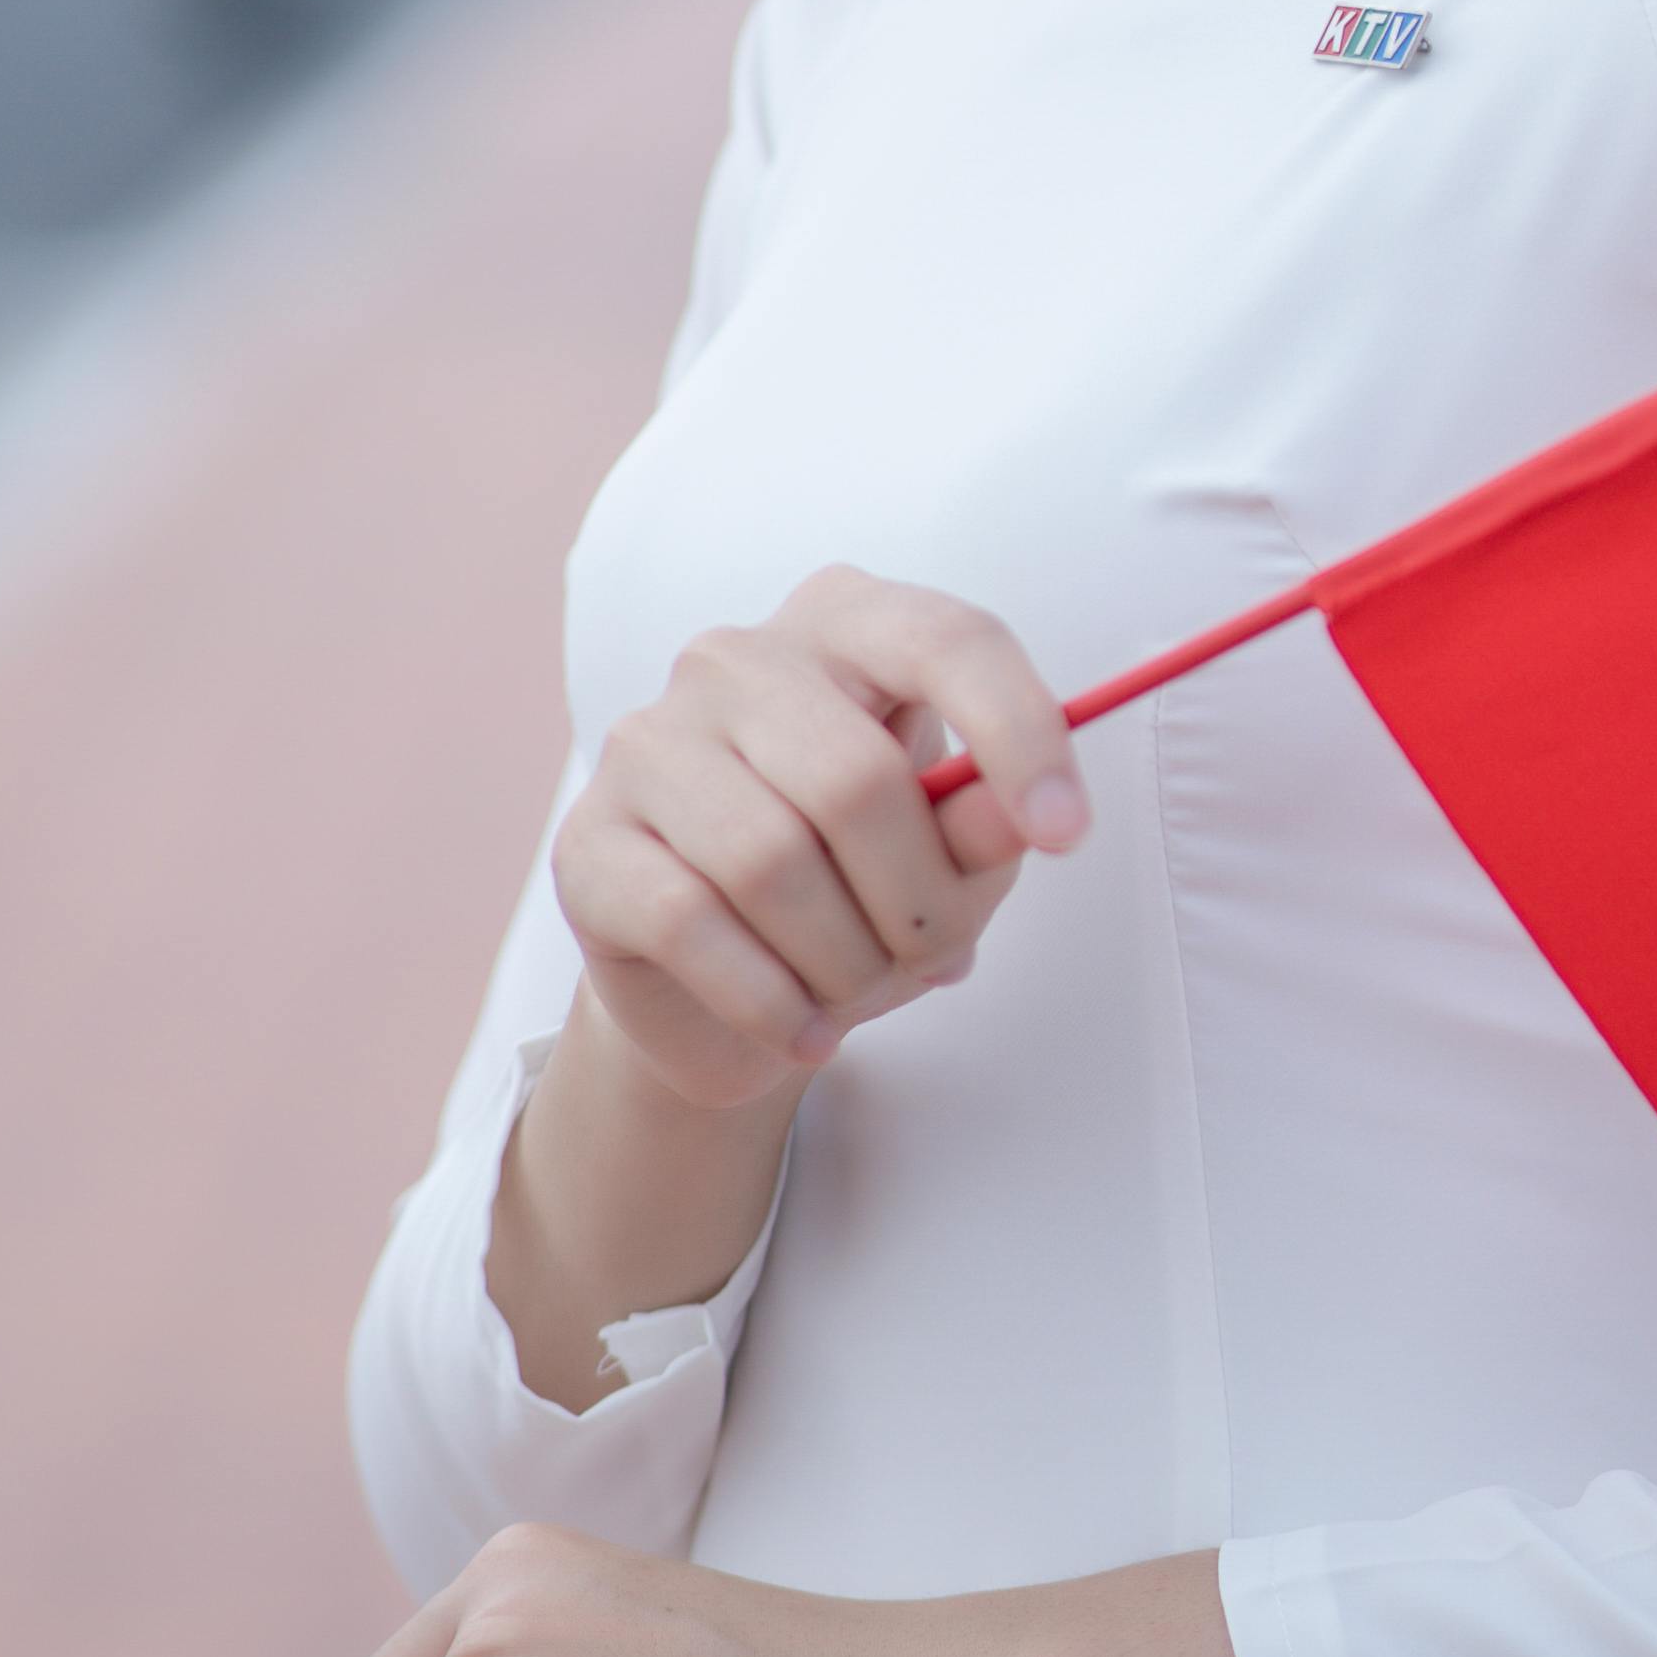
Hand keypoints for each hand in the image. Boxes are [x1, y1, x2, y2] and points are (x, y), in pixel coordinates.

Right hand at [549, 565, 1087, 1114]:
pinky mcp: (588, 840)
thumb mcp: (948, 858)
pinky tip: (803, 1031)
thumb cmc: (858, 888)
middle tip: (929, 959)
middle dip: (916, 903)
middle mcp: (736, 657)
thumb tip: (1021, 813)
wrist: (724, 987)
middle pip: (855, 779)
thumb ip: (984, 827)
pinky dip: (769, 1000)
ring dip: (840, 962)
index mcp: (845, 626)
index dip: (1017, 733)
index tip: (1067, 833)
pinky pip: (689, 921)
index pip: (946, 639)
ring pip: (770, 860)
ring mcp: (647, 740)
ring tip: (857, 994)